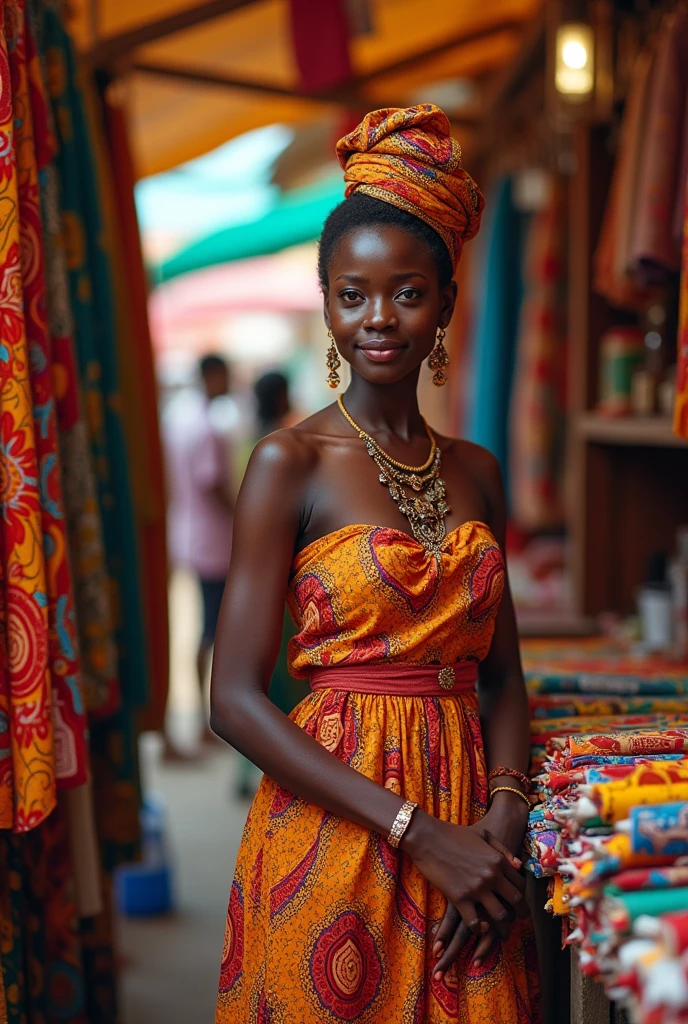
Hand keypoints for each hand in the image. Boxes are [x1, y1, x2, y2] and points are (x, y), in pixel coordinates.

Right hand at [431, 795, 530, 978]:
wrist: (428, 838)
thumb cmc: (455, 834)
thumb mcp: (483, 835)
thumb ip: (503, 849)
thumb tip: (520, 866)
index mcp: (498, 860)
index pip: (520, 883)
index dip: (523, 893)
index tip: (520, 900)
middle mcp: (491, 876)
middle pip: (516, 901)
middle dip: (522, 912)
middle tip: (522, 919)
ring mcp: (476, 888)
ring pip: (499, 915)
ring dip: (504, 927)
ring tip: (504, 933)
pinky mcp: (459, 898)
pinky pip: (474, 922)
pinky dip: (479, 929)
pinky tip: (480, 929)